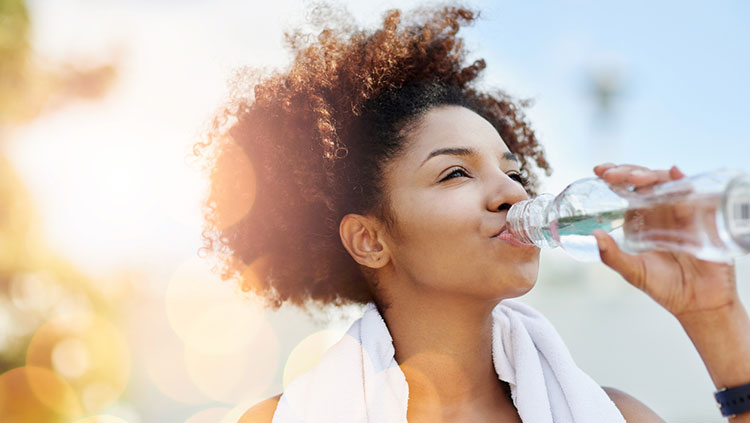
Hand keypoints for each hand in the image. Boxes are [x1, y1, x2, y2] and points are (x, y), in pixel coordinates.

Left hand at [591, 163, 738, 320]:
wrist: (699, 303)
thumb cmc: (665, 287)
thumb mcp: (633, 271)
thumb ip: (612, 256)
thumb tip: (594, 235)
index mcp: (642, 219)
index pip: (627, 190)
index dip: (615, 176)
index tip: (600, 171)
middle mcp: (660, 211)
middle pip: (645, 181)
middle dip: (628, 172)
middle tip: (612, 175)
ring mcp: (681, 211)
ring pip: (666, 182)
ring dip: (650, 175)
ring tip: (634, 180)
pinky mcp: (701, 217)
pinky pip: (693, 193)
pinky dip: (682, 181)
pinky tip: (674, 174)